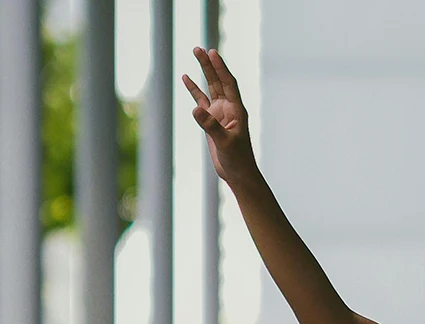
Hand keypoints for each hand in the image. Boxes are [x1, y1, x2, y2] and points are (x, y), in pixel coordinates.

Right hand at [182, 47, 256, 187]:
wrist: (238, 174)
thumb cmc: (237, 160)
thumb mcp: (224, 142)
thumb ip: (210, 126)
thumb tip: (195, 109)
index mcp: (237, 110)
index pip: (229, 84)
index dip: (221, 68)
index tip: (212, 53)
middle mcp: (229, 108)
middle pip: (218, 80)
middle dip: (210, 64)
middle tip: (198, 49)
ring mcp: (219, 113)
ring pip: (210, 87)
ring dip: (203, 71)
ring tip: (195, 52)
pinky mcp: (211, 121)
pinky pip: (201, 101)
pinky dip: (194, 90)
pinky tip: (186, 77)